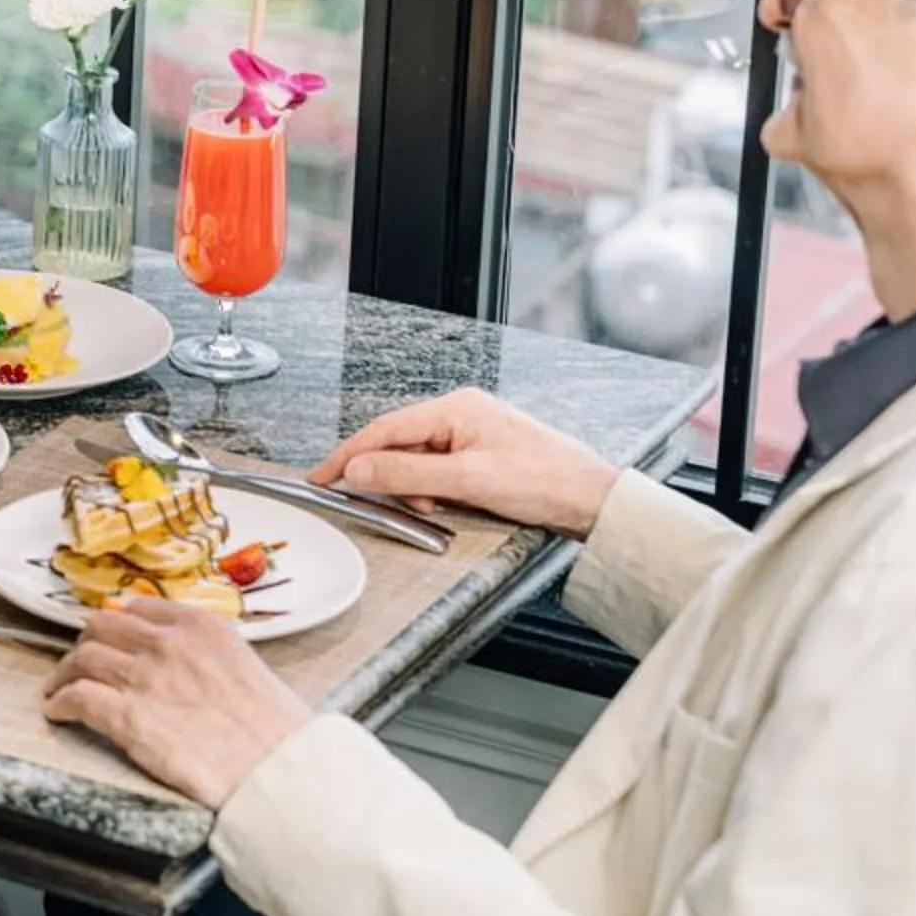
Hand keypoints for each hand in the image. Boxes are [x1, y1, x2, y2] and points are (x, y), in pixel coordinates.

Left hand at [41, 599, 311, 806]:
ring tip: (60, 687)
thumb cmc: (274, 730)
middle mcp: (166, 643)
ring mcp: (143, 678)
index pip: (139, 610)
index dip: (119, 625)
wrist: (277, 770)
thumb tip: (182, 662)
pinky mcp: (127, 719)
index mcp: (199, 626)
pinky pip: (77, 698)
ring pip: (82, 658)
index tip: (113, 638)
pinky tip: (58, 711)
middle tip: (81, 661)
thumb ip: (206, 654)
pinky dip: (60, 703)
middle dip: (87, 642)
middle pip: (101, 626)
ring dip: (65, 673)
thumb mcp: (245, 666)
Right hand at [309, 388, 616, 537]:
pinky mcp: (482, 458)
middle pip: (400, 445)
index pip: (385, 429)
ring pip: (419, 463)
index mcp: (455, 408)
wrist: (594, 501)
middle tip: (390, 504)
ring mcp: (472, 436)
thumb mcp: (468, 479)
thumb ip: (408, 474)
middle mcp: (461, 415)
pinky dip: (436, 493)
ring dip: (418, 490)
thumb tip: (360, 469)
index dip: (348, 454)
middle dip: (392, 478)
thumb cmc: (545, 480)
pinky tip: (453, 505)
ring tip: (440, 508)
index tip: (322, 475)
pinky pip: (440, 473)